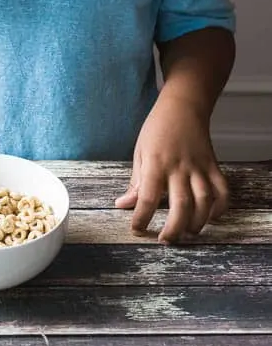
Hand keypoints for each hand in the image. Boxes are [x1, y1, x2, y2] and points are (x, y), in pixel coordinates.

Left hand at [114, 95, 228, 243]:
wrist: (183, 106)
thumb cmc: (157, 127)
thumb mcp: (140, 151)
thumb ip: (135, 181)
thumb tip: (123, 205)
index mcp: (156, 163)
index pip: (148, 197)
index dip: (142, 217)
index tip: (137, 229)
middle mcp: (178, 167)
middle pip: (180, 205)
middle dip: (174, 228)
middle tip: (165, 240)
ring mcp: (199, 166)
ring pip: (203, 201)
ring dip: (197, 222)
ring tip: (187, 232)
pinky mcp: (213, 165)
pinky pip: (222, 191)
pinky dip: (220, 208)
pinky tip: (211, 217)